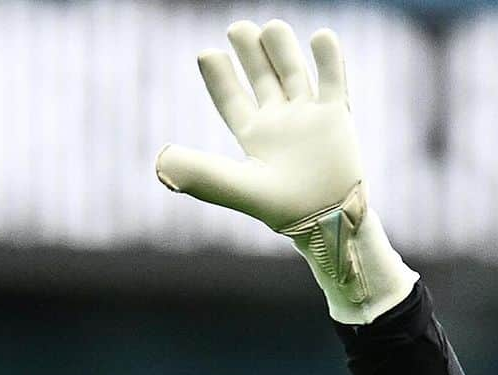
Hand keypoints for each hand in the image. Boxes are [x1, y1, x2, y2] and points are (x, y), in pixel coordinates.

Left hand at [156, 20, 360, 232]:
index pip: (230, 99)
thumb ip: (201, 173)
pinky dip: (329, 57)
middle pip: (261, 75)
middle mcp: (279, 122)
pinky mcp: (337, 116)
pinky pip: (333, 79)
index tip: (207, 54)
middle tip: (238, 29)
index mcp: (253, 137)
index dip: (218, 76)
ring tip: (272, 29)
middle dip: (250, 50)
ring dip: (282, 46)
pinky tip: (320, 37)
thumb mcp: (238, 187)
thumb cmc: (284, 210)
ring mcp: (308, 117)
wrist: (331, 222)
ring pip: (293, 70)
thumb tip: (160, 162)